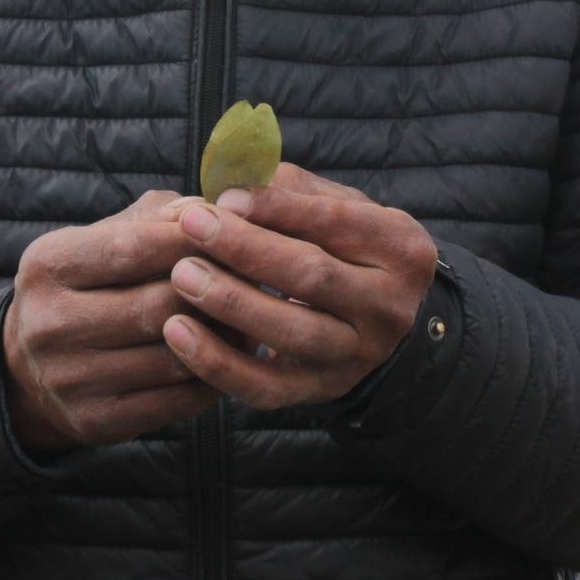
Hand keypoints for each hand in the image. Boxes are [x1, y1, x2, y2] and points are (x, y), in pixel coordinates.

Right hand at [0, 191, 231, 453]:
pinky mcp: (95, 420)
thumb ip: (156, 218)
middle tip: (258, 279)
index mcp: (47, 265)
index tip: (237, 232)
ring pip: (174, 357)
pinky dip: (213, 377)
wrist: (33, 366)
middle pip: (158, 306)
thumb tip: (212, 211)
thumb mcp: (103, 238)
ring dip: (224, 337)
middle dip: (216, 291)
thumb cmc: (89, 284)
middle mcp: (48, 324)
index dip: (191, 239)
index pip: (132, 248)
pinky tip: (231, 357)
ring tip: (255, 317)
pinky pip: (175, 400)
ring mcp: (70, 379)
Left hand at [158, 162, 439, 410]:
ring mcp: (358, 356)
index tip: (225, 196)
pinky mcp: (322, 391)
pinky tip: (178, 332)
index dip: (277, 208)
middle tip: (191, 226)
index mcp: (401, 248)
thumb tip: (230, 187)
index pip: (337, 222)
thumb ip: (291, 190)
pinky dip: (218, 363)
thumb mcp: (338, 207)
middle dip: (246, 249)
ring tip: (181, 274)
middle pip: (313, 276)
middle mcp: (389, 307)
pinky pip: (267, 387)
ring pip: (292, 333)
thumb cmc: (344, 246)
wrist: (376, 319)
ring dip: (230, 303)